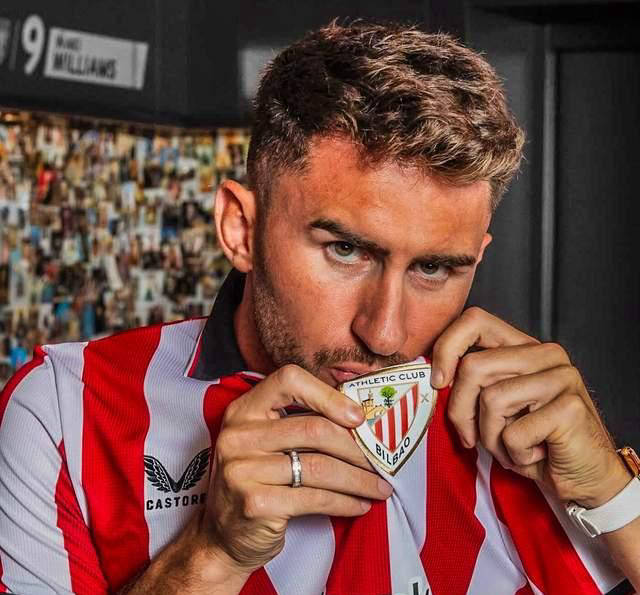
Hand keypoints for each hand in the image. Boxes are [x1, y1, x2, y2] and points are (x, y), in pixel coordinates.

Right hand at [200, 364, 392, 574]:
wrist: (221, 538)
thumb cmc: (256, 484)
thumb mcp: (264, 445)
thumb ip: (297, 424)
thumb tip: (359, 420)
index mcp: (243, 410)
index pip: (288, 380)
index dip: (328, 395)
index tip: (358, 417)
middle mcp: (238, 435)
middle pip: (313, 429)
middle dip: (356, 448)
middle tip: (381, 462)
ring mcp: (243, 470)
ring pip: (319, 467)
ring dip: (358, 479)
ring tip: (379, 487)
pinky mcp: (255, 503)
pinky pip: (314, 498)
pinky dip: (345, 502)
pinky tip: (359, 505)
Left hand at [431, 307, 629, 507]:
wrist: (584, 480)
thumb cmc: (533, 443)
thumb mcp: (494, 408)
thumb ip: (471, 384)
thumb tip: (433, 376)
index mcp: (524, 347)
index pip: (474, 321)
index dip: (447, 347)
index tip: (438, 381)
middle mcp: (546, 354)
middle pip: (473, 367)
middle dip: (461, 411)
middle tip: (473, 437)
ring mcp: (561, 377)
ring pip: (490, 400)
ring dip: (491, 437)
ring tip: (513, 446)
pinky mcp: (570, 406)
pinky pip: (514, 432)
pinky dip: (515, 454)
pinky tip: (536, 455)